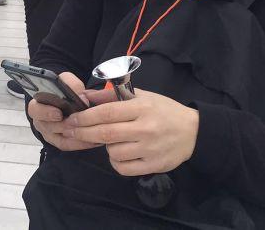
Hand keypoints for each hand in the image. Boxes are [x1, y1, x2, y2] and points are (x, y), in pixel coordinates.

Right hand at [27, 72, 112, 151]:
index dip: (46, 112)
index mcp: (37, 104)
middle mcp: (41, 121)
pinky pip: (68, 145)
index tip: (59, 113)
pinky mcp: (58, 142)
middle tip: (75, 124)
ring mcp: (49, 133)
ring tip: (90, 130)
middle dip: (63, 126)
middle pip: (48, 127)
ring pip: (60, 138)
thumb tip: (81, 96)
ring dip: (75, 135)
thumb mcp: (65, 81)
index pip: (35, 110)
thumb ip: (71, 84)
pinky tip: (93, 139)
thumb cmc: (63, 91)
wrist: (66, 101)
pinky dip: (81, 143)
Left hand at [62, 88, 198, 175]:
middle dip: (83, 133)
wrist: (194, 131)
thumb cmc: (164, 110)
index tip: (72, 119)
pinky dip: (116, 162)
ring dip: (104, 147)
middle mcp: (145, 128)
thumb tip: (85, 96)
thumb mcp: (141, 96)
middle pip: (106, 134)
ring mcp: (150, 149)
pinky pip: (124, 168)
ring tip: (110, 140)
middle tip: (70, 131)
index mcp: (142, 107)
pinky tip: (119, 154)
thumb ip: (112, 96)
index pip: (107, 113)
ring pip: (113, 152)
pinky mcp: (154, 165)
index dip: (86, 117)